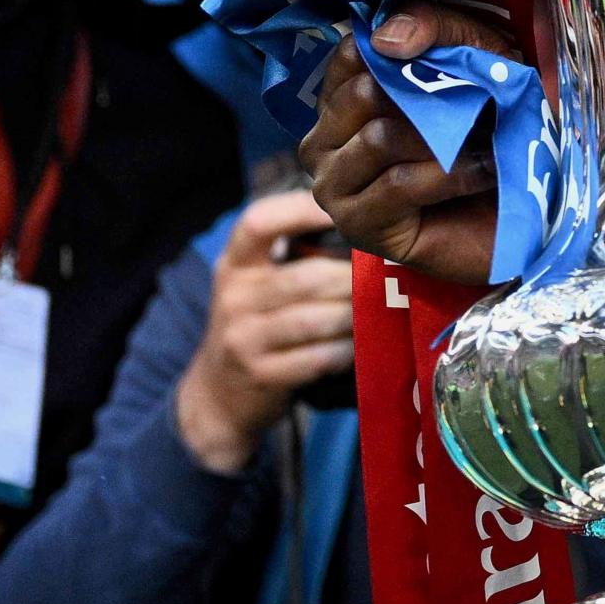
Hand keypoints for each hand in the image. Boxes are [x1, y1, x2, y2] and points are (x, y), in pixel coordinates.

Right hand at [173, 189, 356, 473]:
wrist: (217, 393)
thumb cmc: (255, 323)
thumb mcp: (255, 282)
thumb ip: (292, 254)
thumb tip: (360, 221)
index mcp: (234, 264)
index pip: (258, 222)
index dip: (302, 210)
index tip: (344, 212)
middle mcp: (234, 297)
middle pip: (308, 277)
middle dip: (353, 278)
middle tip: (386, 277)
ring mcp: (244, 339)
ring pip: (319, 319)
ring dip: (356, 316)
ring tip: (378, 311)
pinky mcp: (262, 375)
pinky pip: (320, 357)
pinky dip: (347, 350)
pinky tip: (361, 345)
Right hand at [298, 2, 507, 286]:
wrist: (523, 210)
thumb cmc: (494, 128)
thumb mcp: (479, 58)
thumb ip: (435, 28)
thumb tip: (386, 36)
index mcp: (342, 94)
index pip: (354, 51)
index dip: (410, 47)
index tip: (457, 58)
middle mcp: (323, 138)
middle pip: (363, 93)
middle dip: (430, 100)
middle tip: (476, 111)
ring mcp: (332, 184)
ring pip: (378, 140)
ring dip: (445, 141)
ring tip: (484, 144)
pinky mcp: (357, 225)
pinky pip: (397, 184)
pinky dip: (451, 175)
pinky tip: (483, 173)